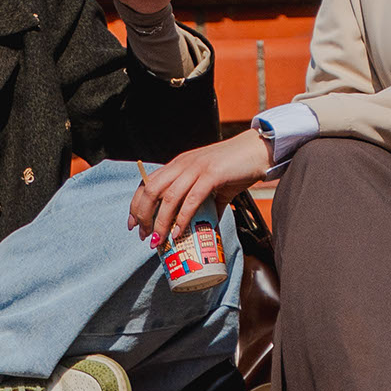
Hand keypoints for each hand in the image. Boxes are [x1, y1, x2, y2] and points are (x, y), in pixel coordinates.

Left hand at [129, 129, 270, 246]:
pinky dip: (182, 218)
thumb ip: (205, 203)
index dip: (136, 204)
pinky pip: (191, 199)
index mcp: (178, 165)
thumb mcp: (213, 184)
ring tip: (158, 239)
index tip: (132, 223)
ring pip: (168, 197)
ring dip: (160, 221)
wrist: (257, 150)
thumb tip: (203, 227)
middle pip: (151, 190)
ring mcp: (196, 169)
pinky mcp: (212, 175)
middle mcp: (182, 164)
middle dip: (142, 214)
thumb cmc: (235, 167)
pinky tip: (178, 232)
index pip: (148, 183)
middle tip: (145, 235)